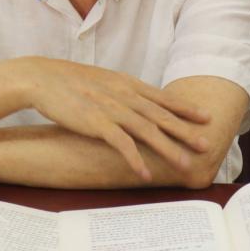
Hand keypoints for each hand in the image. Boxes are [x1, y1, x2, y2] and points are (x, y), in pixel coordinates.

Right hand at [13, 57, 212, 180]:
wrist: (42, 78)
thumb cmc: (70, 81)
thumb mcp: (103, 80)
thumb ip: (122, 91)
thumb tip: (138, 103)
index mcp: (126, 84)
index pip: (162, 97)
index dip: (185, 107)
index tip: (206, 116)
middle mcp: (124, 95)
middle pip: (161, 115)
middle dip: (186, 131)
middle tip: (207, 144)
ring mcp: (111, 108)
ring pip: (147, 130)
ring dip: (168, 148)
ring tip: (184, 164)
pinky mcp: (96, 122)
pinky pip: (121, 143)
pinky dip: (135, 158)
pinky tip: (146, 172)